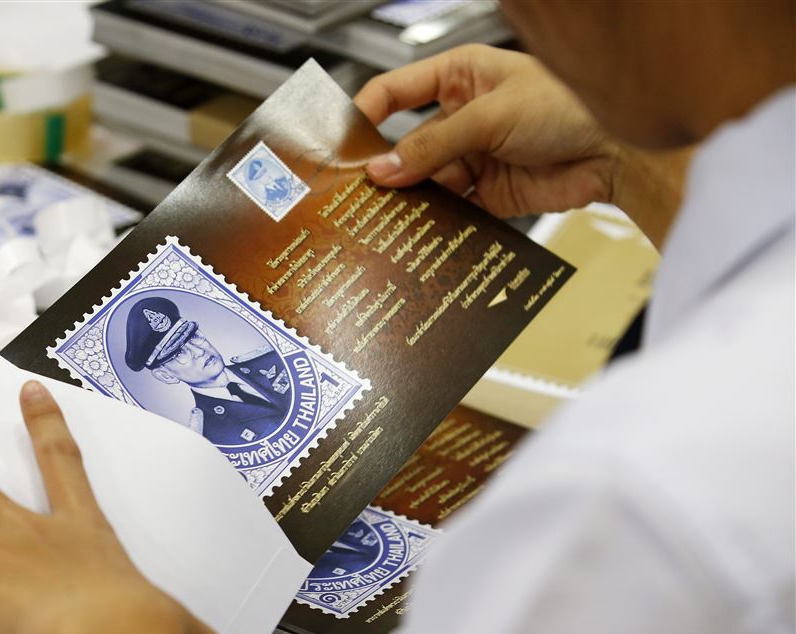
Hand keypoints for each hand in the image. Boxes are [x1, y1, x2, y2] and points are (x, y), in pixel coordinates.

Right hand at [355, 44, 621, 218]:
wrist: (618, 151)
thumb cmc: (570, 107)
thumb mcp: (491, 117)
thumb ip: (434, 144)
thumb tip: (385, 169)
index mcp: (459, 77)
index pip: (396, 92)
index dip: (366, 115)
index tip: (342, 143)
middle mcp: (462, 117)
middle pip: (407, 144)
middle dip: (386, 167)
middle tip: (357, 190)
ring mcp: (473, 157)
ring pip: (426, 181)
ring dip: (410, 198)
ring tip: (385, 216)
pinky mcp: (487, 194)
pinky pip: (451, 209)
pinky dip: (436, 221)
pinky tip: (419, 229)